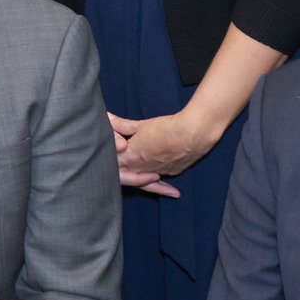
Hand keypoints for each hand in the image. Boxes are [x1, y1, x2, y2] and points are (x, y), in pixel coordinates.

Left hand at [110, 109, 225, 196]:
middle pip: (128, 177)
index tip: (107, 161)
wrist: (192, 133)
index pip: (114, 165)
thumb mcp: (140, 125)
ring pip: (146, 179)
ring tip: (142, 182)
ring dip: (143, 180)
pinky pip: (162, 178)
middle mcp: (142, 169)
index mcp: (131, 157)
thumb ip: (122, 125)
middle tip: (116, 179)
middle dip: (123, 176)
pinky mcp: (172, 172)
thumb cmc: (165, 127)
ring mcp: (158, 172)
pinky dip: (159, 179)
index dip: (110, 160)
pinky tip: (161, 180)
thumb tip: (107, 117)